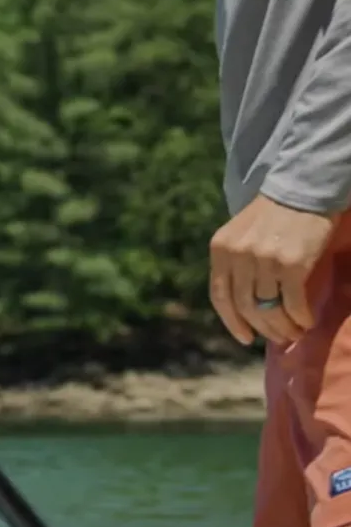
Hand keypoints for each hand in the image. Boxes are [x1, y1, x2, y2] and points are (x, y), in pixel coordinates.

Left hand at [209, 194, 335, 345]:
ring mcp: (264, 260)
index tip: (245, 338)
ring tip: (294, 333)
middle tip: (279, 338)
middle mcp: (238, 255)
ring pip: (270, 310)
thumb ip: (235, 263)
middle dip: (264, 329)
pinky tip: (307, 321)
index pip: (220, 296)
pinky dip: (301, 318)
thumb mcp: (240, 234)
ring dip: (284, 328)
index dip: (232, 323)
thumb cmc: (273, 214)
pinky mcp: (292, 263)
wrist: (303, 188)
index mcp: (220, 248)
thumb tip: (243, 308)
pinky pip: (293, 304)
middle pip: (246, 308)